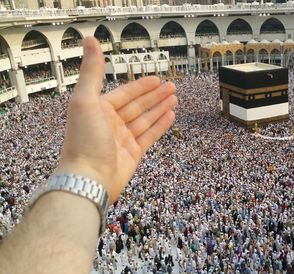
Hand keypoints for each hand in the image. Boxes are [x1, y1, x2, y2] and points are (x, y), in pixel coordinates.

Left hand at [56, 37, 176, 202]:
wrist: (88, 179)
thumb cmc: (83, 140)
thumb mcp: (85, 100)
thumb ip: (91, 71)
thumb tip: (89, 40)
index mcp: (98, 110)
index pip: (124, 94)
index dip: (141, 86)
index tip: (156, 79)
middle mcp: (111, 123)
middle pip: (137, 105)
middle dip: (155, 96)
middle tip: (172, 86)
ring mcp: (123, 139)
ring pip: (145, 119)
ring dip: (160, 108)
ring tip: (175, 98)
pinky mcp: (133, 154)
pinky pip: (150, 135)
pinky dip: (161, 125)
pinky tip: (171, 116)